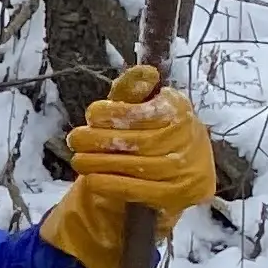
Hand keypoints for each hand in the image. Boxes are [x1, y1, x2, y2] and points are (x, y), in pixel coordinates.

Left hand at [39, 67, 220, 267]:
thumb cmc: (142, 138)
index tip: (92, 113)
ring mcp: (189, 169)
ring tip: (78, 160)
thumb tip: (144, 71)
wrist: (166, 183)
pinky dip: (112, 184)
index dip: (119, 112)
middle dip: (102, 139)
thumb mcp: (135, 112)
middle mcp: (192, 138)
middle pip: (142, 140)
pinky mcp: (180, 196)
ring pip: (140, 165)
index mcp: (181, 111)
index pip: (151, 111)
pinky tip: (92, 180)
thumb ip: (132, 93)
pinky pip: (141, 190)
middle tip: (75, 139)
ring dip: (101, 162)